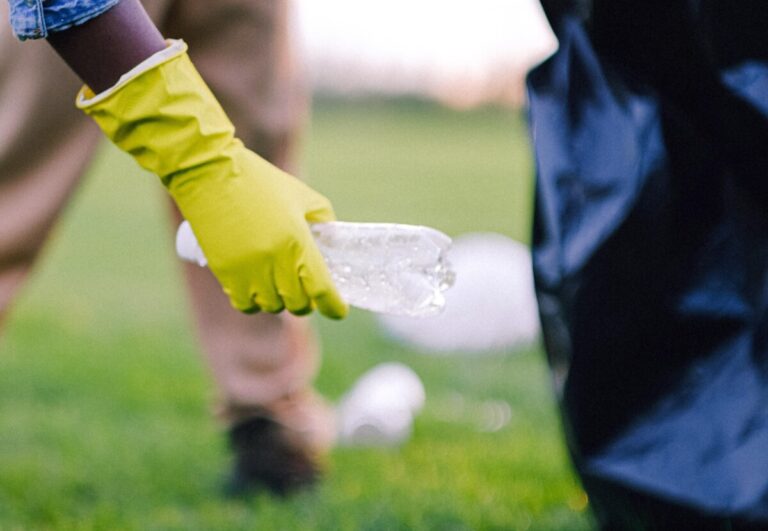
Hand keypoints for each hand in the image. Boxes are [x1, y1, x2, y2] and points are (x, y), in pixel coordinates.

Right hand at [77, 40, 346, 318]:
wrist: (210, 174)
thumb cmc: (260, 181)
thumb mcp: (302, 195)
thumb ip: (324, 221)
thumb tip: (333, 244)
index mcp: (298, 242)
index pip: (322, 289)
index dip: (333, 306)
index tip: (338, 310)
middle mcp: (274, 262)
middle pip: (298, 304)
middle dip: (306, 300)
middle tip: (305, 287)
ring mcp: (248, 270)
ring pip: (272, 306)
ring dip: (280, 299)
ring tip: (279, 282)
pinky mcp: (225, 273)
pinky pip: (246, 303)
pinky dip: (255, 301)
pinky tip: (258, 289)